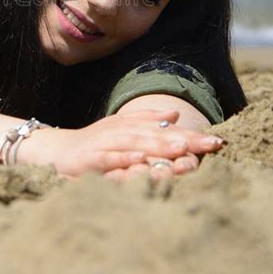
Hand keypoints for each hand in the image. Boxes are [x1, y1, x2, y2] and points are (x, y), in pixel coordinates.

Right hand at [20, 107, 222, 177]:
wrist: (54, 150)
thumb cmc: (93, 143)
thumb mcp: (121, 129)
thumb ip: (147, 120)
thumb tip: (175, 115)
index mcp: (132, 128)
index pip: (166, 131)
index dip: (191, 135)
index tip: (218, 141)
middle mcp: (122, 132)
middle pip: (157, 135)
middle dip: (184, 140)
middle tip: (210, 144)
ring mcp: (105, 144)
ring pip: (136, 144)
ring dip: (158, 145)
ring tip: (182, 148)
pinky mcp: (89, 158)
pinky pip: (108, 158)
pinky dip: (123, 157)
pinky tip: (139, 159)